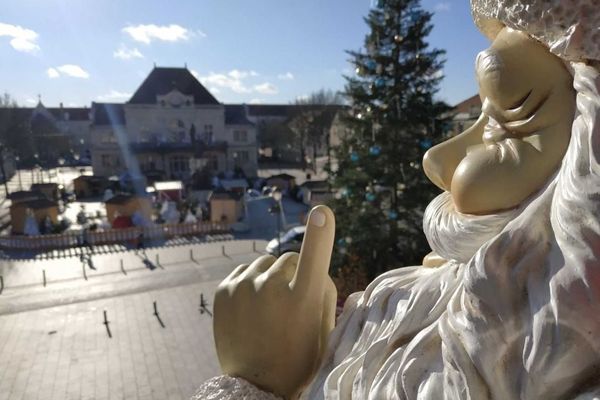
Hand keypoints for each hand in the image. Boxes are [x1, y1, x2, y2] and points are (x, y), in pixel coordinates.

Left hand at [213, 205, 336, 399]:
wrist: (255, 385)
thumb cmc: (298, 357)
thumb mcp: (322, 330)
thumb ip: (322, 292)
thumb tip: (312, 265)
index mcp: (301, 300)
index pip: (314, 256)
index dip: (320, 232)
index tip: (322, 211)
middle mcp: (271, 288)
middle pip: (291, 258)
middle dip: (295, 273)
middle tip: (291, 301)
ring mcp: (243, 288)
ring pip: (267, 262)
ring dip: (272, 276)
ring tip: (270, 304)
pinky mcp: (223, 290)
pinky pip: (245, 270)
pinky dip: (252, 282)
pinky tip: (254, 304)